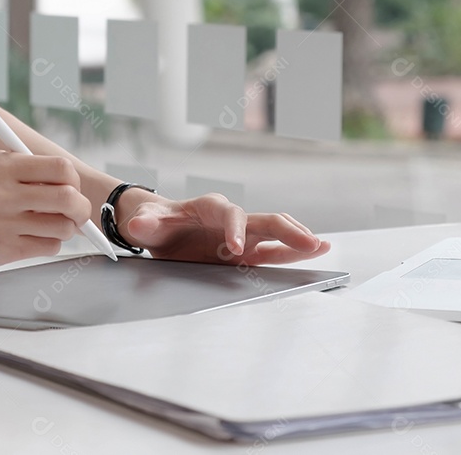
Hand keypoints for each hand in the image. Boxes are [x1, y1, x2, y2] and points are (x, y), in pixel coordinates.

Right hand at [0, 151, 90, 265]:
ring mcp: (2, 224)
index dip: (73, 180)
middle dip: (80, 208)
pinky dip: (47, 243)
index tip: (71, 186)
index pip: (61, 169)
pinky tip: (32, 236)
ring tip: (49, 223)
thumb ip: (27, 171)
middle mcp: (3, 193)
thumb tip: (71, 184)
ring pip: (62, 228)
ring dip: (63, 227)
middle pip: (69, 200)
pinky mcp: (1, 250)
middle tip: (76, 211)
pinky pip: (47, 247)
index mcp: (1, 165)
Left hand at [117, 193, 329, 265]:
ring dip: (299, 239)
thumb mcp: (144, 221)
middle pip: (264, 219)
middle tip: (308, 242)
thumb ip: (144, 222)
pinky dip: (293, 251)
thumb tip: (137, 223)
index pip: (228, 214)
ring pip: (276, 232)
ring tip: (323, 247)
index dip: (233, 229)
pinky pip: (273, 249)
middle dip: (287, 231)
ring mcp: (241, 234)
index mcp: (208, 207)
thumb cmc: (153, 221)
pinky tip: (316, 252)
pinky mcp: (244, 250)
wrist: (158, 227)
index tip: (234, 247)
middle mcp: (231, 218)